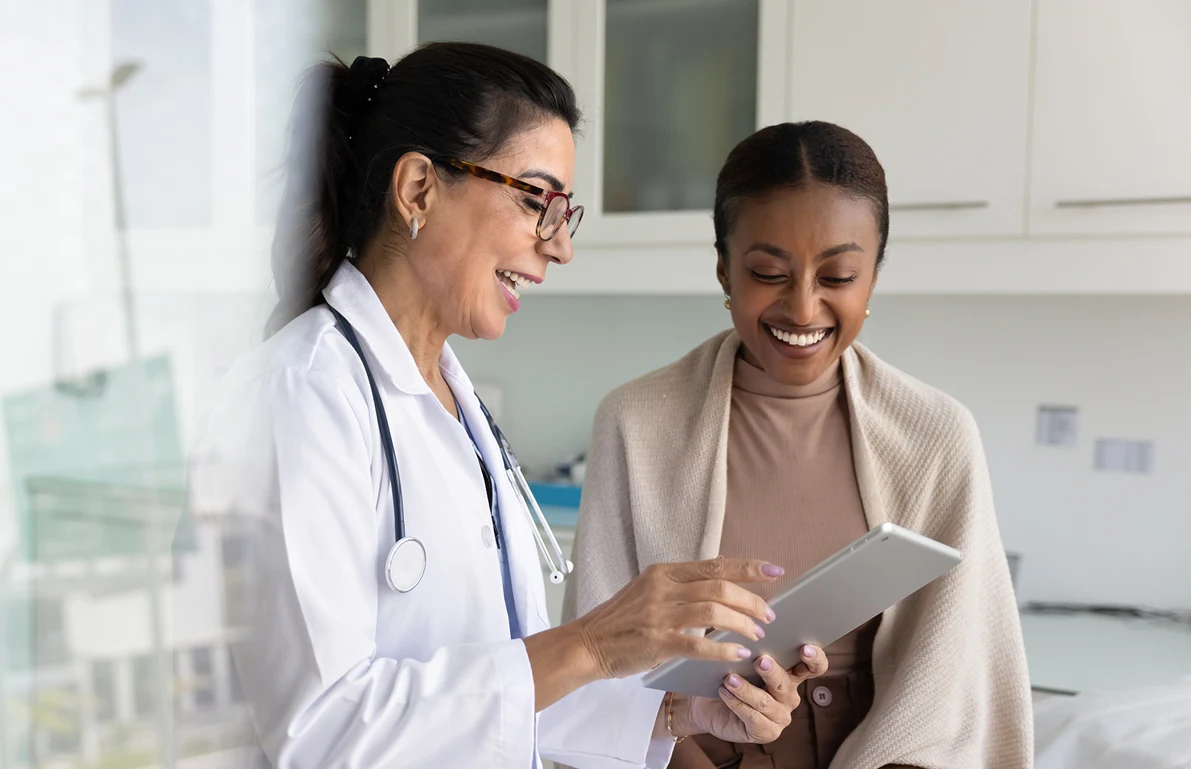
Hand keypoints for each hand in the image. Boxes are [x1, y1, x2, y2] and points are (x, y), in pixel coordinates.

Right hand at [573, 558, 782, 679]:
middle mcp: (662, 588)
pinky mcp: (656, 642)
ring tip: (756, 634)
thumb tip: (720, 582)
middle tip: (768, 614)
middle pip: (720, 587)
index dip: (749, 567)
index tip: (774, 570)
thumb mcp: (647, 590)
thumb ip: (680, 586)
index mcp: (663, 572)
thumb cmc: (620, 620)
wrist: (586, 643)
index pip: (714, 565)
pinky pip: (698, 645)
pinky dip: (723, 649)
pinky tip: (738, 653)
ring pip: (714, 613)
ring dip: (742, 624)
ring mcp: (658, 615)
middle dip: (751, 601)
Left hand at [673, 645, 828, 743]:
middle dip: (772, 671)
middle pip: (786, 683)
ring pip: (765, 701)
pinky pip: (752, 717)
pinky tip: (724, 692)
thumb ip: (754, 638)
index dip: (814, 658)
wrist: (706, 704)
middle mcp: (789, 696)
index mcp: (791, 674)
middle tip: (759, 660)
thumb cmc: (729, 673)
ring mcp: (779, 716)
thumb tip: (757, 613)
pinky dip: (736, 703)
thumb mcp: (742, 655)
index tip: (804, 648)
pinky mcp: (766, 732)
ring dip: (745, 688)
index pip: (815, 666)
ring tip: (729, 678)